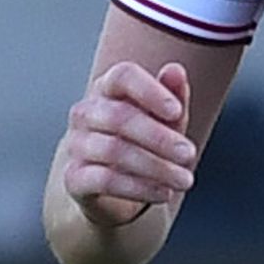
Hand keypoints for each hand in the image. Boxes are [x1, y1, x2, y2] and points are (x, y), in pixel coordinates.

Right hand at [59, 61, 197, 227]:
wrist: (115, 186)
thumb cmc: (144, 141)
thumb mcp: (166, 119)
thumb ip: (173, 95)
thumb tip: (175, 70)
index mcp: (108, 88)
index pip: (122, 76)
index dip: (150, 91)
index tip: (177, 112)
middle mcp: (86, 112)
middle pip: (119, 117)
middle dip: (159, 138)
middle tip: (189, 154)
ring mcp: (76, 145)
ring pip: (114, 150)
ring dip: (156, 167)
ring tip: (183, 180)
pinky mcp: (74, 178)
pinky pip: (104, 180)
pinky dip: (138, 188)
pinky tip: (163, 193)